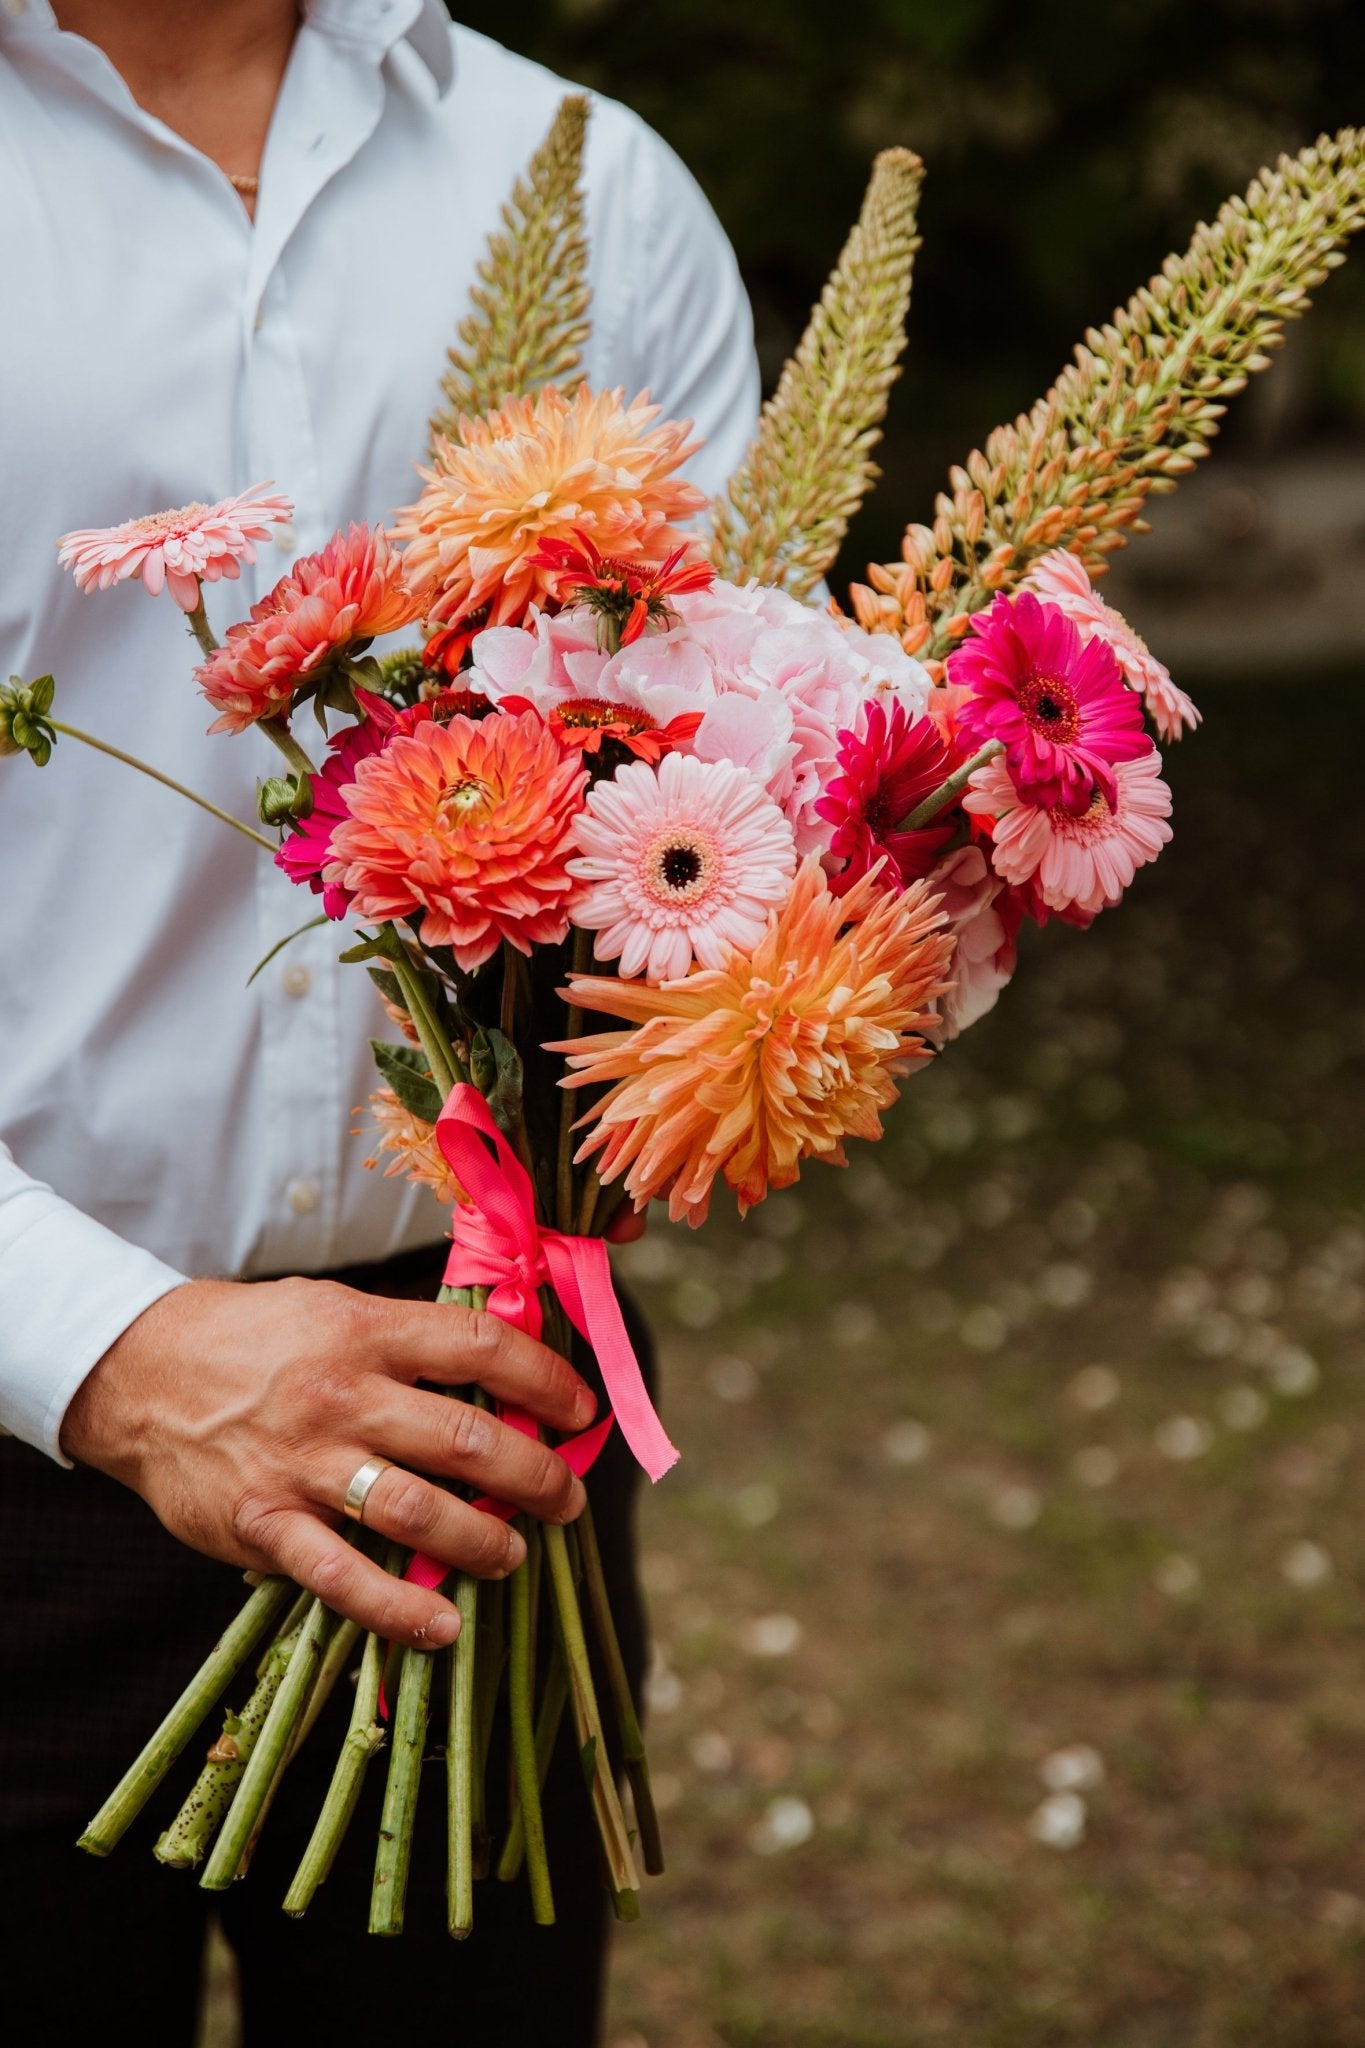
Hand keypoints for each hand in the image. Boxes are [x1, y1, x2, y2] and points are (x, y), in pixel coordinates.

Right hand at [61, 1277, 597, 1647]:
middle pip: (467, 1441)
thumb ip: (411, 1340)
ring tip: (513, 1552)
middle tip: (569, 1500)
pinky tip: (443, 1625)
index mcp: (367, 1331)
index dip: (546, 1382)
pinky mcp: (264, 1523)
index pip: (482, 1351)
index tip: (583, 1412)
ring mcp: (304, 1464)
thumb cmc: (257, 1340)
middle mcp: (342, 1395)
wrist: (142, 1373)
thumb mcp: (335, 1309)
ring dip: (484, 1540)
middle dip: (537, 1476)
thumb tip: (507, 1368)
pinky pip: (341, 1577)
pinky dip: (398, 1609)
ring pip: (418, 1512)